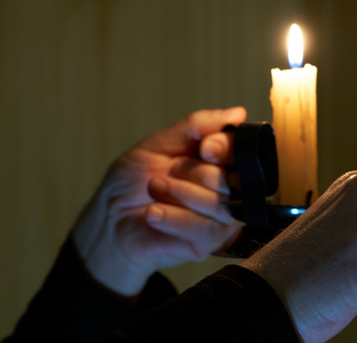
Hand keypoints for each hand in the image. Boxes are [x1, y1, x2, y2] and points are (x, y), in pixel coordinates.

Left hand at [72, 107, 247, 296]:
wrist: (111, 222)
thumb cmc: (135, 183)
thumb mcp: (160, 144)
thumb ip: (197, 126)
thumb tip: (237, 113)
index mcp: (223, 161)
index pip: (245, 150)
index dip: (226, 147)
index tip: (205, 148)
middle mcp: (231, 188)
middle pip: (231, 176)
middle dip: (192, 171)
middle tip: (167, 174)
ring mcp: (223, 217)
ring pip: (216, 201)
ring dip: (176, 193)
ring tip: (154, 191)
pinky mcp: (210, 242)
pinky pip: (199, 225)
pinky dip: (170, 216)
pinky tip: (153, 213)